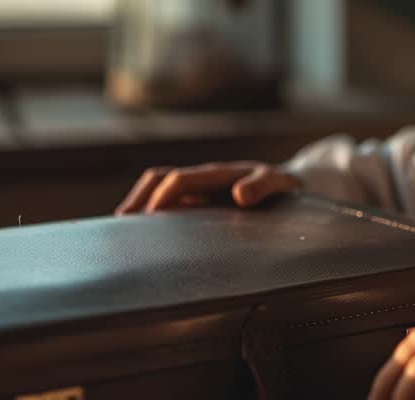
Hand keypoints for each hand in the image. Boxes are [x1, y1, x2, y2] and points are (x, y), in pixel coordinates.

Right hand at [114, 162, 300, 213]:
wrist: (293, 183)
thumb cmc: (285, 186)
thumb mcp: (279, 183)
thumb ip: (263, 186)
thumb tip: (239, 195)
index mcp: (219, 174)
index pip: (179, 180)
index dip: (162, 197)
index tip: (148, 218)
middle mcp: (204, 180)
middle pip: (159, 180)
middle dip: (138, 198)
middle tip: (120, 224)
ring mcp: (201, 190)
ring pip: (160, 190)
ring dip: (141, 205)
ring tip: (124, 231)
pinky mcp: (201, 203)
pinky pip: (172, 205)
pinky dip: (154, 216)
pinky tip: (146, 239)